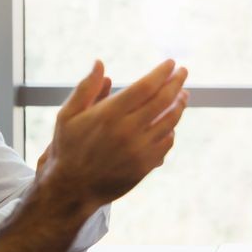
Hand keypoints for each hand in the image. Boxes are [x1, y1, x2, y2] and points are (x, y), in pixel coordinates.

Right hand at [40, 60, 189, 211]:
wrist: (71, 188)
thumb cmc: (68, 147)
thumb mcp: (68, 115)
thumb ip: (86, 88)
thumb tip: (100, 63)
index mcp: (110, 114)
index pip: (146, 86)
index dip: (161, 73)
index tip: (171, 63)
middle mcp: (128, 130)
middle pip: (163, 100)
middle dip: (176, 83)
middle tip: (183, 72)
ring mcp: (139, 149)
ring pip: (170, 121)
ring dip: (179, 104)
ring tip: (183, 95)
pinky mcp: (145, 165)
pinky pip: (167, 142)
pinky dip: (172, 129)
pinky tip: (171, 122)